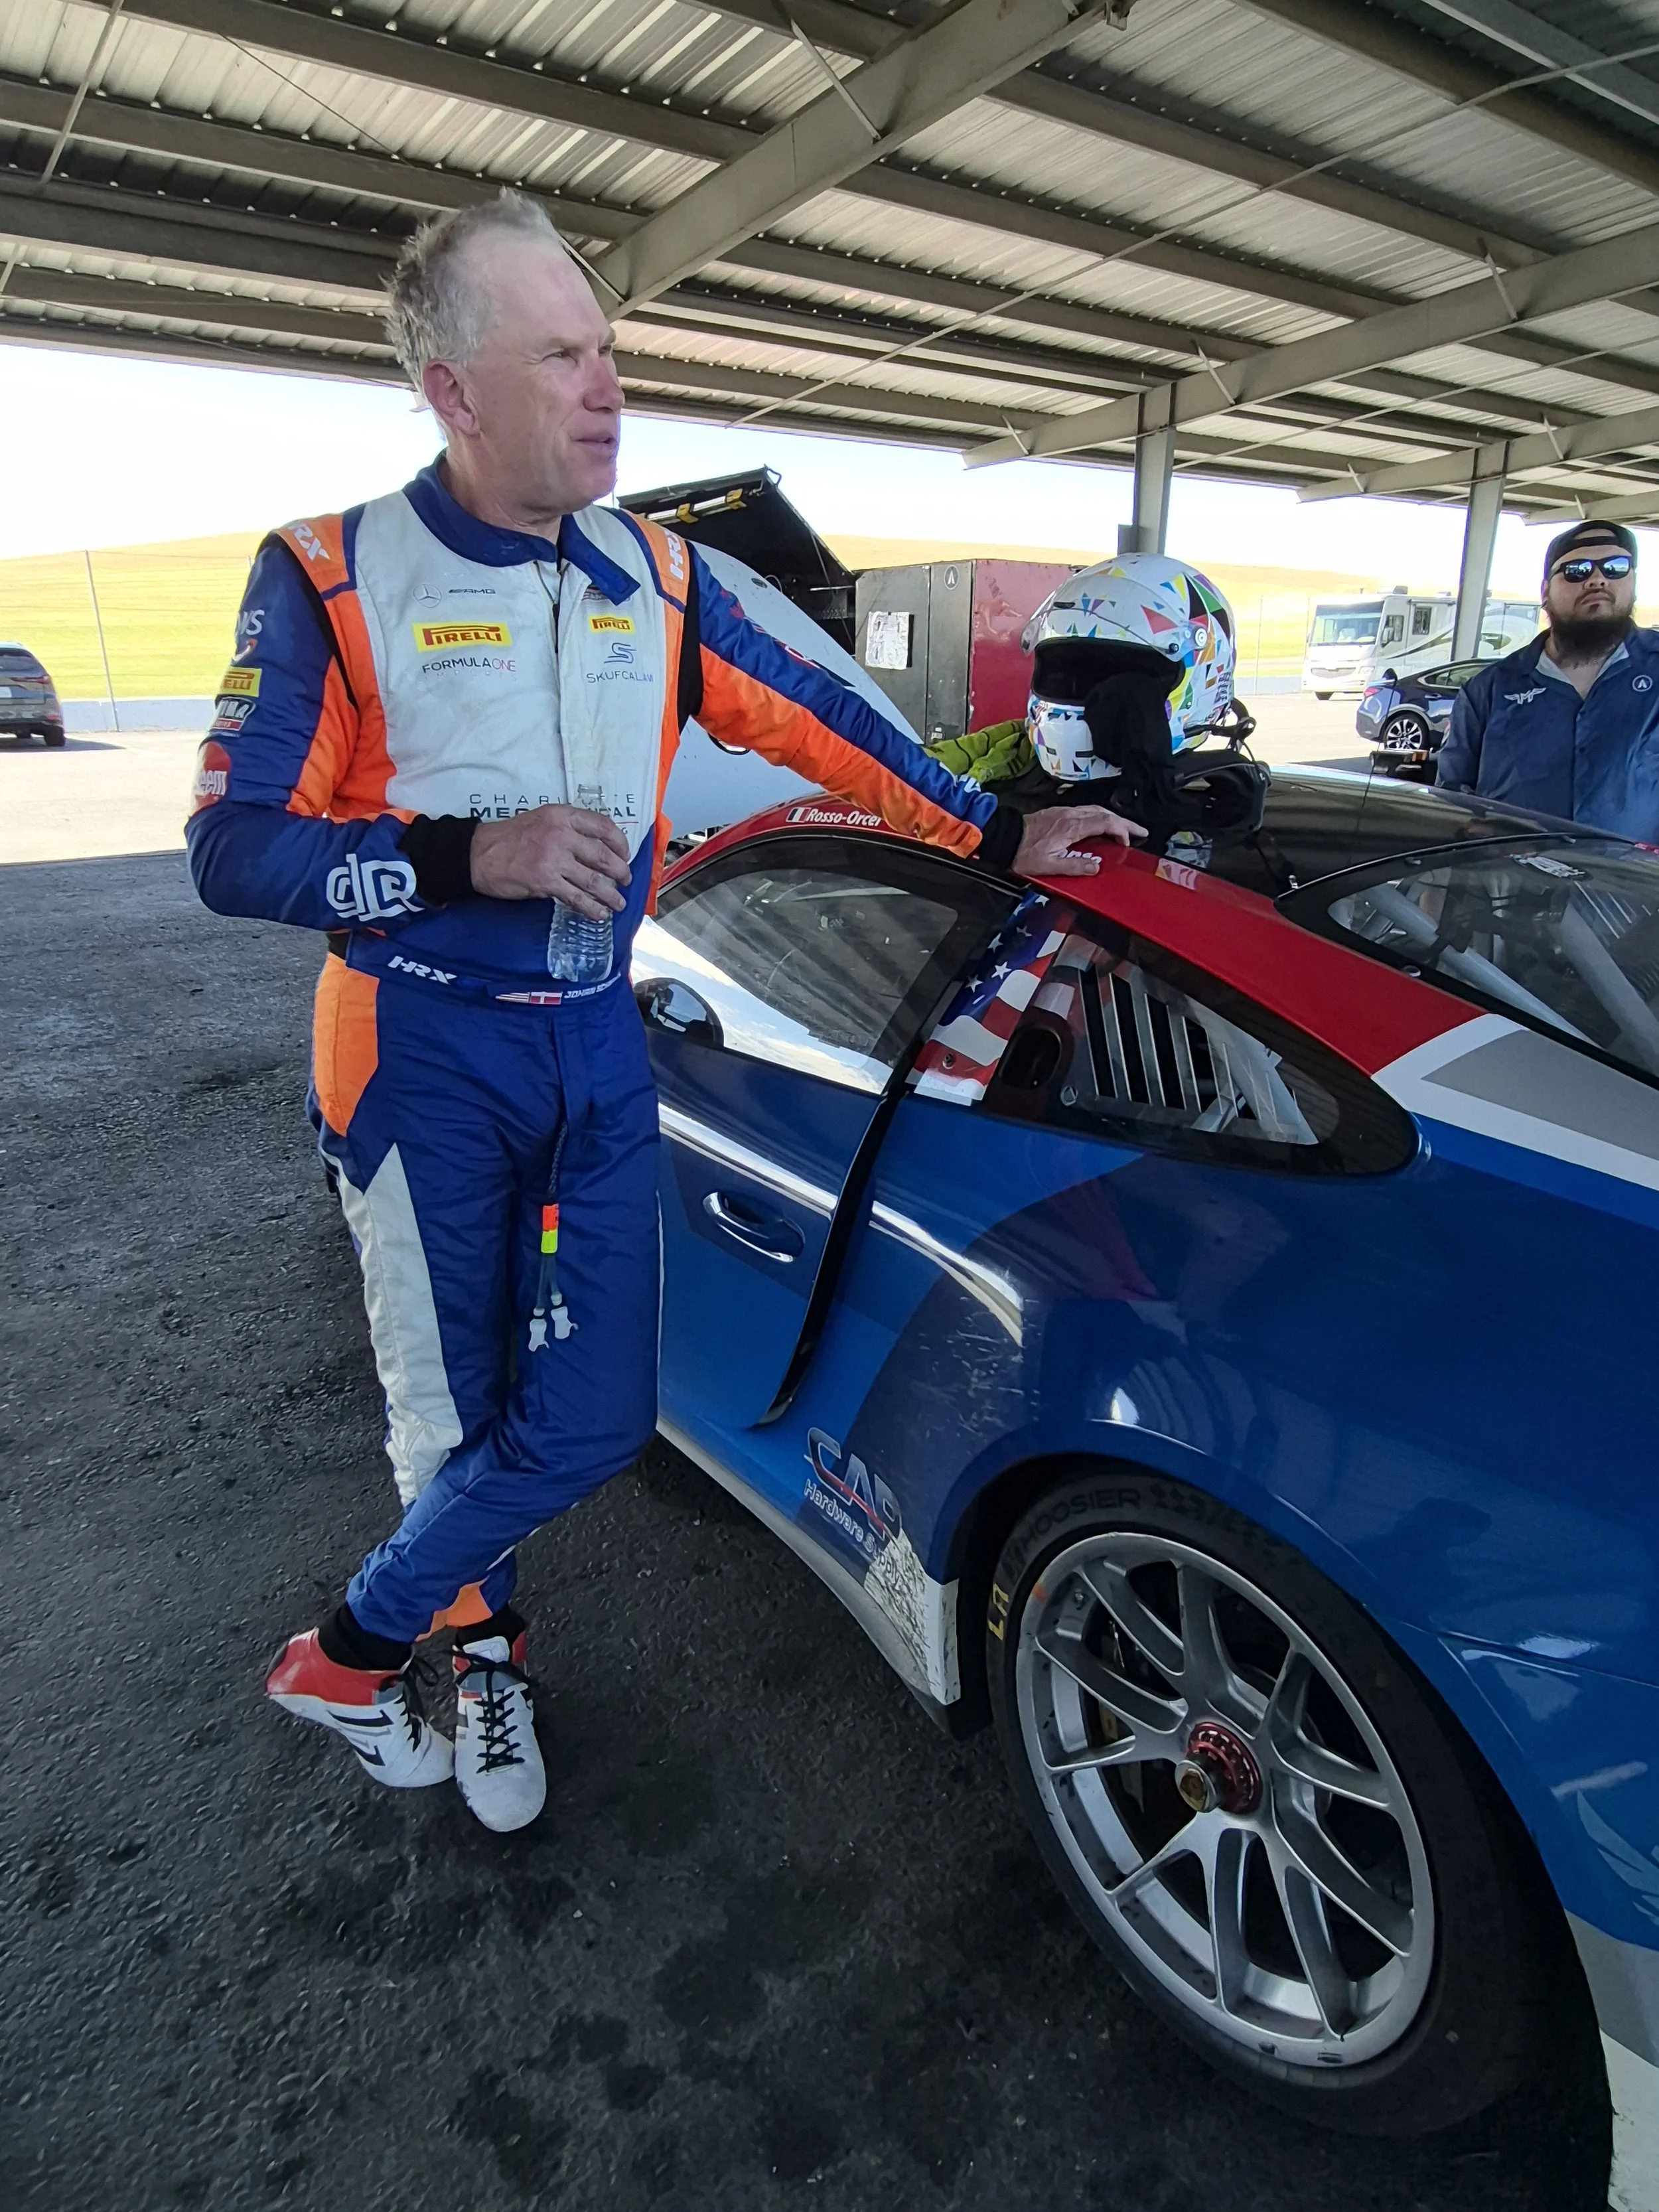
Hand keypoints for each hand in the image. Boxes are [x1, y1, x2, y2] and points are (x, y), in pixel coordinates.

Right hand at [469, 804, 630, 916]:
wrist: (479, 854)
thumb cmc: (511, 838)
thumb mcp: (542, 820)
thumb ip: (569, 828)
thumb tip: (597, 847)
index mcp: (562, 816)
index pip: (604, 826)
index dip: (620, 843)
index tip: (624, 854)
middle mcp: (561, 835)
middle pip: (603, 856)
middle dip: (620, 872)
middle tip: (625, 880)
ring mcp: (554, 859)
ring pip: (594, 881)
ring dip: (611, 895)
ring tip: (618, 903)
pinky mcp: (546, 882)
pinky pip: (577, 898)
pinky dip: (592, 908)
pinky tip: (599, 913)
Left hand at [1013, 804, 1145, 877]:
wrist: (1005, 837)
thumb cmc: (1023, 852)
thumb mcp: (1050, 866)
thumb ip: (1075, 866)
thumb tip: (1096, 868)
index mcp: (1071, 826)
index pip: (1105, 822)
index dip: (1121, 830)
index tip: (1129, 841)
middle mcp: (1070, 815)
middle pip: (1105, 813)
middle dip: (1125, 823)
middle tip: (1140, 831)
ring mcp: (1065, 812)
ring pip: (1096, 810)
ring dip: (1114, 819)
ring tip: (1126, 829)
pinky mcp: (1059, 813)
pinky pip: (1086, 811)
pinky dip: (1101, 817)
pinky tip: (1102, 825)